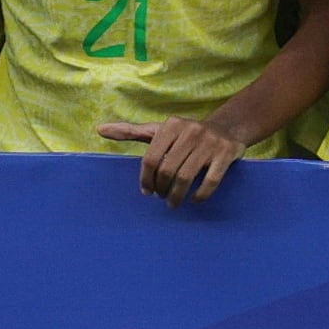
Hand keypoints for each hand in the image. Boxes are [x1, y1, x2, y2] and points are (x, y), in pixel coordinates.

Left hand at [103, 117, 244, 205]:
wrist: (228, 128)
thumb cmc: (186, 134)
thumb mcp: (160, 130)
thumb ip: (131, 131)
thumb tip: (100, 129)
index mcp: (171, 124)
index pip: (151, 158)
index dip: (146, 179)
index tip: (146, 191)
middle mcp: (191, 131)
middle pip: (167, 170)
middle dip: (161, 189)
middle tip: (161, 197)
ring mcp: (210, 142)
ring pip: (186, 177)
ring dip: (177, 196)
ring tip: (173, 203)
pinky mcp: (227, 153)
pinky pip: (210, 181)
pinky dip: (200, 195)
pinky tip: (194, 200)